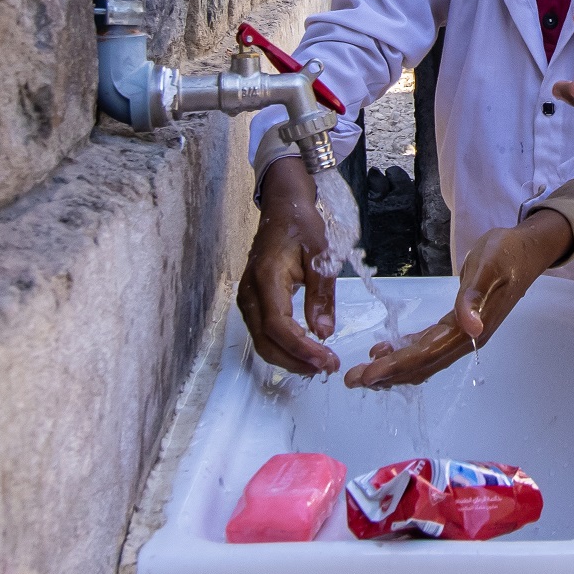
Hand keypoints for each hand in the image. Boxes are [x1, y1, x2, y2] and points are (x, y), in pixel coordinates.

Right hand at [235, 156, 338, 374]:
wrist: (282, 205)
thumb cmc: (301, 225)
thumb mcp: (321, 255)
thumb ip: (322, 295)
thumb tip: (324, 332)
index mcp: (266, 278)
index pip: (278, 325)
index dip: (300, 348)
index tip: (325, 360)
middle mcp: (250, 292)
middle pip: (265, 341)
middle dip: (295, 361)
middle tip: (326, 368)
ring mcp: (247, 297)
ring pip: (261, 341)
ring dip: (289, 358)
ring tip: (319, 363)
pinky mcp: (252, 301)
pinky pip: (262, 333)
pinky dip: (282, 347)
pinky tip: (304, 350)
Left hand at [343, 210, 572, 388]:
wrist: (527, 250)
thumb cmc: (507, 253)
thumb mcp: (489, 267)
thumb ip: (475, 296)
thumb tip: (470, 328)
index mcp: (471, 329)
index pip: (427, 354)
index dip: (397, 365)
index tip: (368, 372)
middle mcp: (466, 338)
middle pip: (422, 364)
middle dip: (387, 375)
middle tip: (352, 380)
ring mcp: (463, 334)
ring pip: (424, 360)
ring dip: (394, 368)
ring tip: (363, 373)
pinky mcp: (459, 325)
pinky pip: (428, 346)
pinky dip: (406, 352)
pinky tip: (386, 349)